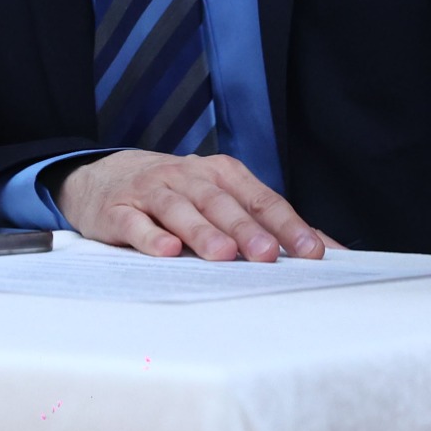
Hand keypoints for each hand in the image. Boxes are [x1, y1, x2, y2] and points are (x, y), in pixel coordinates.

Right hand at [54, 150, 333, 260]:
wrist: (102, 179)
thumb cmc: (176, 195)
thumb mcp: (220, 197)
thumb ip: (267, 222)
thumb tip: (327, 249)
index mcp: (220, 174)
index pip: (260, 199)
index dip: (287, 224)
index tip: (312, 252)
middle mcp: (188, 177)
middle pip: (221, 204)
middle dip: (247, 230)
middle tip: (268, 255)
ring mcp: (151, 192)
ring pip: (180, 210)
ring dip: (202, 232)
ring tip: (222, 255)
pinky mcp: (118, 211)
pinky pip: (135, 224)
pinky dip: (151, 237)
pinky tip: (166, 252)